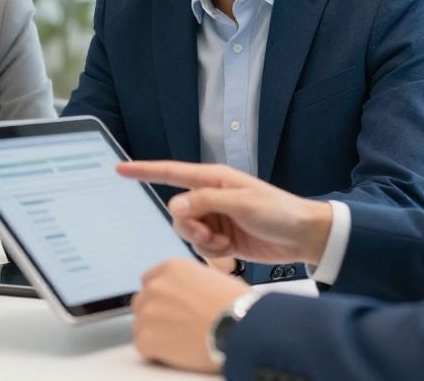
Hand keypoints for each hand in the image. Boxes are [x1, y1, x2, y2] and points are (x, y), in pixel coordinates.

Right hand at [117, 161, 333, 263]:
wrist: (304, 236)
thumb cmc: (278, 211)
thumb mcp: (242, 203)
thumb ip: (205, 202)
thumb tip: (174, 205)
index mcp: (214, 180)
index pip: (171, 173)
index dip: (144, 171)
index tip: (120, 169)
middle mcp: (211, 197)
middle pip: (178, 212)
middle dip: (190, 228)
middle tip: (212, 235)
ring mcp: (216, 218)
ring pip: (187, 232)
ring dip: (203, 243)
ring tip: (226, 244)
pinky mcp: (222, 238)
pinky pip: (201, 248)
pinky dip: (212, 254)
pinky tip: (231, 253)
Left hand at [131, 258, 251, 372]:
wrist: (240, 328)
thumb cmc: (237, 306)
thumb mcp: (213, 278)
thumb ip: (190, 283)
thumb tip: (186, 293)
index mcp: (171, 268)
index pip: (150, 280)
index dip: (160, 296)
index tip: (170, 306)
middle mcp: (156, 286)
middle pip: (142, 302)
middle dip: (155, 314)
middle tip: (176, 327)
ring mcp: (149, 312)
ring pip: (140, 325)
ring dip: (155, 333)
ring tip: (180, 341)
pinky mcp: (147, 338)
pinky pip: (143, 346)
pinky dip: (156, 352)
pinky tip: (177, 352)